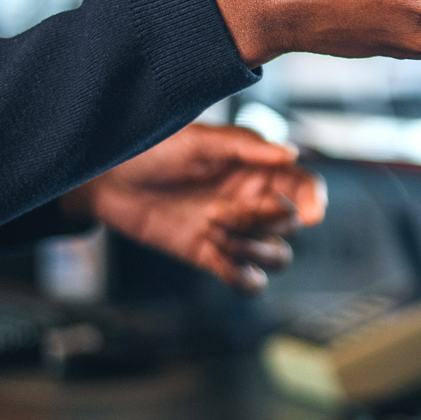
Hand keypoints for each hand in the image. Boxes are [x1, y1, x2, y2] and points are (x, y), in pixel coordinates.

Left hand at [60, 122, 325, 291]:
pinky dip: (243, 278)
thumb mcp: (198, 139)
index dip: (314, 202)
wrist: (106, 177)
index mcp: (257, 169)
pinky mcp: (209, 255)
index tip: (311, 215)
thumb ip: (246, 146)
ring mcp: (232, 231)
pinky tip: (219, 258)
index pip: (304, 188)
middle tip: (223, 213)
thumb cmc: (152, 147)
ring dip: (255, 252)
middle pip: (291, 226)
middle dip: (265, 224)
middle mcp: (251, 201)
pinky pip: (245, 280)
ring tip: (214, 233)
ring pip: (277, 257)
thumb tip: (292, 154)